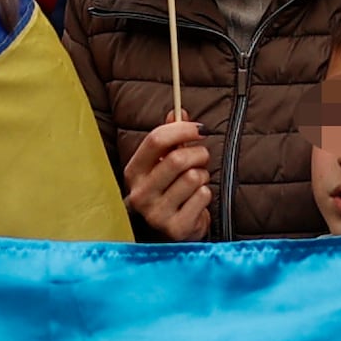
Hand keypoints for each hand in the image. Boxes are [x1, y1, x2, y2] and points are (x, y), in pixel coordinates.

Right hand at [126, 114, 211, 242]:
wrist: (172, 230)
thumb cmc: (169, 189)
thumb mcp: (164, 162)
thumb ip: (171, 136)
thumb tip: (178, 111)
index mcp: (134, 172)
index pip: (156, 140)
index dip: (182, 129)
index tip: (200, 129)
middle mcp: (140, 194)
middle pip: (178, 159)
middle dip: (198, 154)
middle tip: (202, 159)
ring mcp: (156, 213)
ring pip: (194, 178)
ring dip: (203, 176)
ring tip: (197, 183)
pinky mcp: (175, 228)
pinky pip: (203, 196)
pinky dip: (206, 194)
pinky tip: (197, 201)